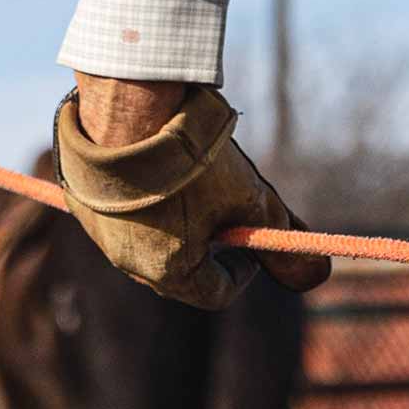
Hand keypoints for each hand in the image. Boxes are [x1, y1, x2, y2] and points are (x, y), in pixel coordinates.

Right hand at [54, 82, 329, 308]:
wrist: (125, 116)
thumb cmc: (191, 164)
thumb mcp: (248, 197)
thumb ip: (279, 237)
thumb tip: (318, 275)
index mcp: (170, 275)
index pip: (218, 293)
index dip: (247, 266)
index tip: (255, 235)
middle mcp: (132, 267)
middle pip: (185, 270)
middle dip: (214, 241)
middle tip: (229, 203)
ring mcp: (105, 239)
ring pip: (155, 243)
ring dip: (182, 220)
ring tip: (196, 177)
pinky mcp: (90, 209)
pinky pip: (127, 218)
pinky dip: (150, 202)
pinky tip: (163, 167)